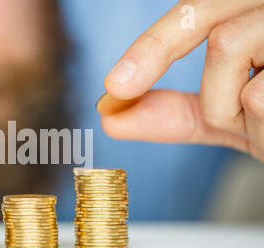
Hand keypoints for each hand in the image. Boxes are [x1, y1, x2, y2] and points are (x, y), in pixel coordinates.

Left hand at [98, 0, 263, 160]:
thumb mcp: (228, 117)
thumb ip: (176, 114)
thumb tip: (113, 117)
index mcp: (254, 17)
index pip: (196, 14)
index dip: (150, 45)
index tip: (114, 85)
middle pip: (205, 13)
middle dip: (155, 51)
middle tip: (120, 86)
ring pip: (229, 44)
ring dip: (224, 102)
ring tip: (256, 119)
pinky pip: (263, 89)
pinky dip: (260, 118)